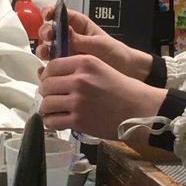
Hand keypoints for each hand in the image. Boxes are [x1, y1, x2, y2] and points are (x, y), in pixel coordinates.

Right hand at [38, 5, 152, 80]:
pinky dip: (46, 66)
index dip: (51, 12)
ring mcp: (65, 52)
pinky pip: (51, 65)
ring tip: (47, 53)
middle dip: (46, 32)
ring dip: (44, 49)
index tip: (47, 15)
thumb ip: (80, 39)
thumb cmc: (115, 53)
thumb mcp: (99, 43)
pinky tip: (45, 67)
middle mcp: (69, 37)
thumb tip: (65, 32)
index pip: (60, 14)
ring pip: (47, 47)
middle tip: (50, 37)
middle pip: (49, 30)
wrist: (125, 71)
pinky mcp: (65, 67)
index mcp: (78, 25)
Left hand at [39, 54, 167, 138]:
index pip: (52, 66)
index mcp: (85, 63)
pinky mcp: (79, 121)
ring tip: (55, 111)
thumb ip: (77, 69)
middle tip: (53, 98)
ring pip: (46, 104)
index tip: (50, 82)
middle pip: (46, 85)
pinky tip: (57, 121)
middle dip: (46, 93)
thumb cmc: (124, 90)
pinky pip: (53, 121)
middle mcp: (79, 80)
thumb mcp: (101, 68)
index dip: (47, 75)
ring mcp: (78, 101)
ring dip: (47, 109)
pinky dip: (51, 122)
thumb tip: (45, 73)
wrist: (140, 109)